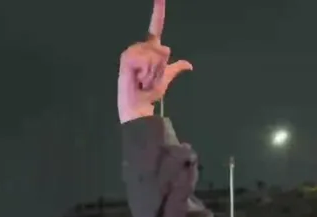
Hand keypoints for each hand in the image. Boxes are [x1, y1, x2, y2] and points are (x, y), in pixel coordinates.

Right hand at [117, 0, 191, 123]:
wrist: (139, 105)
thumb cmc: (149, 92)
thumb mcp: (166, 78)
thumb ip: (176, 68)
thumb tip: (188, 65)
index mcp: (150, 48)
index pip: (156, 25)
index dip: (158, 10)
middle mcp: (141, 47)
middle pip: (164, 49)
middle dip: (161, 67)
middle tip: (149, 78)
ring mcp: (132, 52)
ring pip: (156, 56)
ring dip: (153, 72)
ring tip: (143, 80)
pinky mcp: (127, 58)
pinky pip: (147, 61)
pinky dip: (146, 74)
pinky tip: (137, 79)